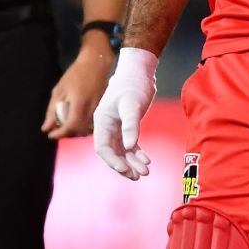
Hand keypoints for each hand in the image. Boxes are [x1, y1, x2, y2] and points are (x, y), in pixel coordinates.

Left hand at [42, 38, 115, 139]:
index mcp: (79, 103)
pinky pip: (94, 122)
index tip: (51, 134)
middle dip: (67, 134)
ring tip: (67, 125)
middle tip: (58, 129)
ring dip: (77, 130)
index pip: (70, 126)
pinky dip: (84, 125)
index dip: (59, 134)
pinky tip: (78, 119)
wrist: (97, 62)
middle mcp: (92, 108)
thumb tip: (46, 128)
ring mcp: (100, 108)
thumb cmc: (76, 74)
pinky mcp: (104, 107)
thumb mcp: (59, 90)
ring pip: (88, 128)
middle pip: (80, 131)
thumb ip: (52, 110)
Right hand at [93, 47, 157, 179]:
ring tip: (145, 173)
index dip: (112, 160)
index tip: (123, 169)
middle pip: (112, 153)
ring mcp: (116, 128)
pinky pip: (130, 145)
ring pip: (122, 151)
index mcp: (102, 122)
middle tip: (138, 176)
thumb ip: (130, 125)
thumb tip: (130, 146)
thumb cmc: (133, 85)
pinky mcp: (127, 126)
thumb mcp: (132, 104)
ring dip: (132, 162)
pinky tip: (146, 160)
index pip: (102, 147)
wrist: (139, 72)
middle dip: (124, 166)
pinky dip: (137, 153)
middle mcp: (106, 127)